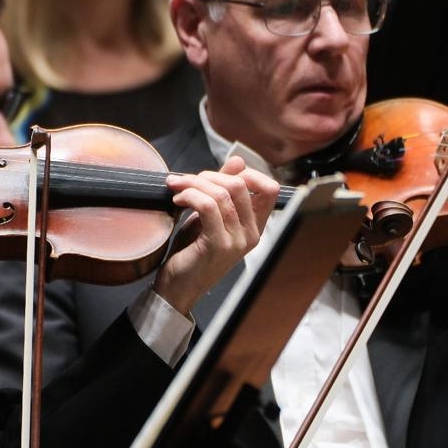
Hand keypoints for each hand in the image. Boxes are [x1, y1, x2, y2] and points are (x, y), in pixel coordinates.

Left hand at [153, 157, 278, 315]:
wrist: (178, 287)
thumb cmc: (192, 252)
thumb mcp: (210, 216)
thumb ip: (224, 190)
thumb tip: (238, 160)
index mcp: (255, 226)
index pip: (270, 188)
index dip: (246, 172)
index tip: (215, 174)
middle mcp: (252, 233)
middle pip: (241, 184)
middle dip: (208, 175)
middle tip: (185, 180)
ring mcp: (237, 241)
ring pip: (221, 193)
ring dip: (193, 183)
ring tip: (177, 188)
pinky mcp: (218, 245)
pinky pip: (208, 206)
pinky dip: (190, 196)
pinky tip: (178, 200)